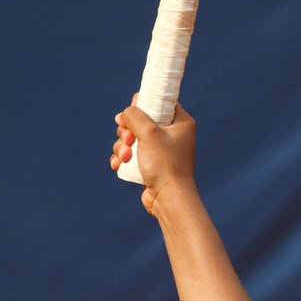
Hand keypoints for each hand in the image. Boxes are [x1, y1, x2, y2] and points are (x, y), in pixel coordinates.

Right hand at [110, 98, 196, 214]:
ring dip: (122, 146)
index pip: (159, 101)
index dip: (142, 104)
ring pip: (132, 137)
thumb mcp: (148, 132)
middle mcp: (172, 135)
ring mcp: (161, 151)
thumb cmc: (164, 165)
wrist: (169, 199)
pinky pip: (131, 154)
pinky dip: (123, 158)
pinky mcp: (151, 164)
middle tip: (128, 140)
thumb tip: (124, 115)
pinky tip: (118, 165)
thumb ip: (134, 115)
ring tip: (125, 157)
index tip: (133, 114)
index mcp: (180, 122)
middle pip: (141, 119)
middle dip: (127, 130)